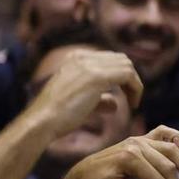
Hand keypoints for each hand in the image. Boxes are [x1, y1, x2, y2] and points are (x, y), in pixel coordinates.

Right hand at [26, 49, 145, 136]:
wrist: (42, 121)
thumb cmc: (56, 117)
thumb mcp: (78, 102)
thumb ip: (97, 99)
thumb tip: (114, 104)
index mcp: (73, 59)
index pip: (108, 59)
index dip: (120, 77)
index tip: (124, 96)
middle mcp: (81, 57)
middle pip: (120, 59)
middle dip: (130, 78)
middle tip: (131, 99)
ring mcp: (89, 65)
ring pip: (127, 65)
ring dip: (134, 84)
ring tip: (133, 103)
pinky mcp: (97, 77)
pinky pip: (128, 75)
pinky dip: (136, 89)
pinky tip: (133, 105)